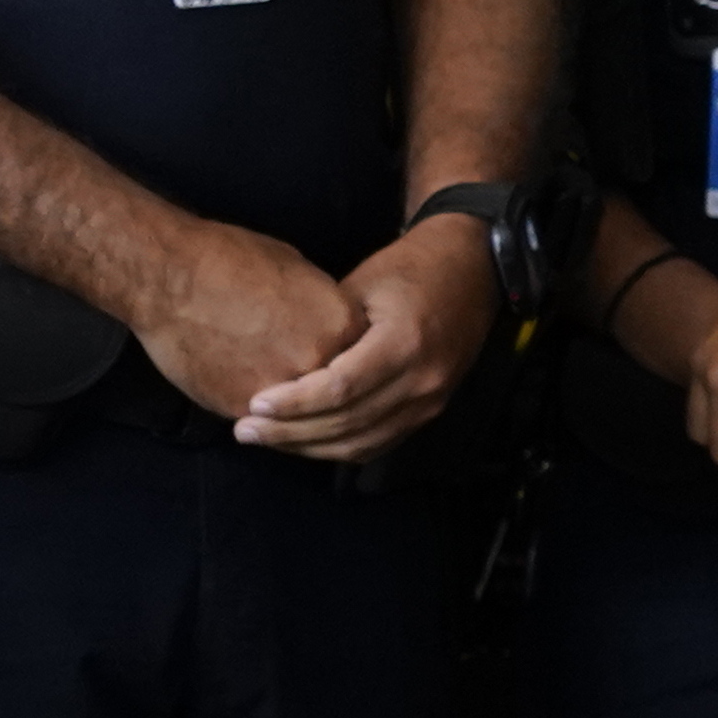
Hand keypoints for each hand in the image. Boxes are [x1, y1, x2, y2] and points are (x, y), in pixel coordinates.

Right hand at [129, 217, 362, 431]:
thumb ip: (324, 310)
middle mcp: (320, 361)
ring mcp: (283, 389)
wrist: (170, 278)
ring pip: (306, 418)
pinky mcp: (242, 406)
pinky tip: (264, 421)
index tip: (345, 367)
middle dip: (330, 398)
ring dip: (301, 421)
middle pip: (340, 394)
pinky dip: (268, 426)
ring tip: (291, 418)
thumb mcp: (299, 272)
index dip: (354, 365)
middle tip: (321, 401)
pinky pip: (268, 426)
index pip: (367, 360)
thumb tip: (331, 330)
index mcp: (342, 323)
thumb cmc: (231, 261)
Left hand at [237, 209, 505, 460]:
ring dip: (310, 447)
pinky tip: (304, 441)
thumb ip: (326, 330)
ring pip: (361, 443)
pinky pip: (379, 443)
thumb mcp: (361, 286)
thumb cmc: (409, 270)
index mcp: (405, 342)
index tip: (254, 404)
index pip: (341, 388)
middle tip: (244, 431)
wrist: (472, 271)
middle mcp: (423, 379)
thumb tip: (276, 365)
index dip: (295, 403)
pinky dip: (338, 448)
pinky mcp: (431, 410)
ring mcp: (432, 400)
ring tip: (266, 440)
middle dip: (291, 432)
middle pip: (348, 423)